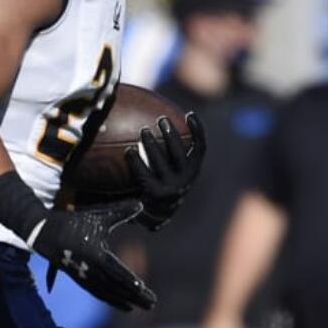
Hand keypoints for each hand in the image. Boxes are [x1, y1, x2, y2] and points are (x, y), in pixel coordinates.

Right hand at [31, 200, 156, 310]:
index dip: (129, 280)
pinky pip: (99, 293)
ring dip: (126, 300)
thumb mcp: (97, 215)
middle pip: (116, 286)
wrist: (44, 232)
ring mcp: (84, 276)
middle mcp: (90, 268)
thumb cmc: (73, 222)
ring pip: (108, 292)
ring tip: (144, 307)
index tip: (142, 288)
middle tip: (152, 303)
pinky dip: (113, 300)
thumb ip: (120, 212)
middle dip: (134, 295)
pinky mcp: (80, 279)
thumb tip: (141, 205)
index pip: (116, 271)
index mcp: (95, 253)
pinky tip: (126, 305)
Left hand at [127, 113, 205, 229]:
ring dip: (153, 145)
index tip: (189, 114)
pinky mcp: (155, 194)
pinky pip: (144, 175)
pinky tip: (128, 151)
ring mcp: (171, 188)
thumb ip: (169, 149)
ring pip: (162, 163)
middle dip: (172, 136)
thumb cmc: (160, 180)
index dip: (197, 131)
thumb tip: (156, 117)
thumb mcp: (171, 167)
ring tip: (144, 130)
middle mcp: (185, 180)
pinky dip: (136, 161)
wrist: (154, 213)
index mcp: (192, 170)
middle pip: (180, 154)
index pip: (200, 148)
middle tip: (162, 119)